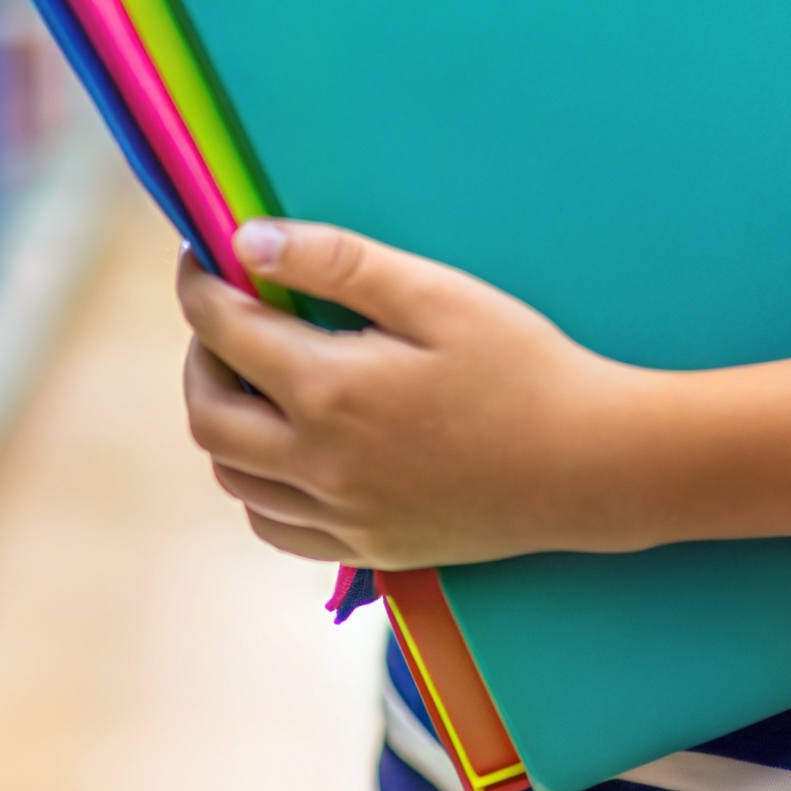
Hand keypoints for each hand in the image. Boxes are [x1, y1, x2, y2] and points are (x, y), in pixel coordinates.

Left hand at [175, 219, 657, 570]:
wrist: (592, 466)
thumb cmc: (523, 367)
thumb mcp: (436, 296)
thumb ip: (337, 263)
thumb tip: (247, 242)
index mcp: (330, 392)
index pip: (224, 332)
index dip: (199, 287)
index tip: (202, 257)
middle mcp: (319, 465)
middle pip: (208, 415)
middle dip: (200, 356)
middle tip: (224, 316)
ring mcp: (341, 516)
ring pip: (232, 478)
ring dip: (222, 421)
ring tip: (252, 378)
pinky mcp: (368, 548)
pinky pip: (274, 527)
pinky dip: (257, 487)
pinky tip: (286, 451)